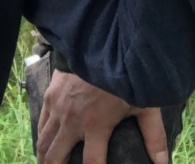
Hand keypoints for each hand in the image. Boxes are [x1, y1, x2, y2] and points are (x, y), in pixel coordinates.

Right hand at [36, 71, 167, 163]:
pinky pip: (41, 123)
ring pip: (44, 142)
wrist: (96, 43)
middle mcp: (72, 121)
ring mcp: (57, 108)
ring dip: (44, 158)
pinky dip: (41, 138)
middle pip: (56, 157)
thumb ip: (154, 137)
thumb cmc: (122, 76)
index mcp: (96, 126)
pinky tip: (43, 145)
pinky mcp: (49, 96)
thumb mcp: (143, 105)